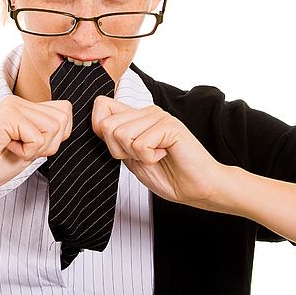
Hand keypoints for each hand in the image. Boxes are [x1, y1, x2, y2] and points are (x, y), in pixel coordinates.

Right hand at [0, 95, 71, 195]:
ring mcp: (13, 105)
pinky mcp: (8, 114)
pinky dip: (25, 152)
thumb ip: (48, 132)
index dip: (56, 136)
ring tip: (12, 148)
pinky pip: (38, 138)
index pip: (65, 111)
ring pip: (54, 127)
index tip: (30, 147)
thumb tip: (67, 119)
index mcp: (25, 107)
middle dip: (49, 144)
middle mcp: (19, 101)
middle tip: (21, 149)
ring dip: (36, 148)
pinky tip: (4, 148)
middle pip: (63, 118)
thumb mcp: (31, 149)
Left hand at [91, 96, 222, 206]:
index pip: (101, 106)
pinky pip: (140, 145)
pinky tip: (165, 155)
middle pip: (107, 126)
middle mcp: (147, 111)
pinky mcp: (169, 125)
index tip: (122, 149)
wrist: (197, 188)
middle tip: (144, 156)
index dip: (100, 130)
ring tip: (156, 156)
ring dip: (136, 155)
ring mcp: (159, 116)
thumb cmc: (169, 175)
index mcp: (137, 117)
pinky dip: (150, 159)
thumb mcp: (131, 158)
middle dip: (119, 151)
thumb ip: (116, 140)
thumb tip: (99, 122)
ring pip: (122, 135)